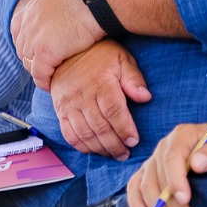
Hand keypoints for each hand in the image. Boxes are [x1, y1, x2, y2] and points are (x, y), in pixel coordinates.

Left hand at [11, 0, 104, 90]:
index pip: (17, 29)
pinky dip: (44, 81)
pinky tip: (52, 85)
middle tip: (44, 66)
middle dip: (31, 58)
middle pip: (22, 48)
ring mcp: (35, 38)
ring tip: (49, 77)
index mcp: (32, 7)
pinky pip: (39, 74)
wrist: (97, 0)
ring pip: (29, 63)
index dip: (25, 40)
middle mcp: (29, 23)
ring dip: (38, 71)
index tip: (35, 48)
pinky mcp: (45, 53)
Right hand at [50, 41, 152, 160]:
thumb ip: (133, 79)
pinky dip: (82, 146)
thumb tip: (146, 97)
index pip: (114, 111)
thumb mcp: (121, 59)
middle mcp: (83, 95)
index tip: (134, 141)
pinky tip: (94, 150)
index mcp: (101, 83)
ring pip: (85, 134)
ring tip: (114, 155)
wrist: (67, 51)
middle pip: (100, 126)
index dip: (124, 128)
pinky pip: (69, 134)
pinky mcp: (60, 111)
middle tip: (126, 153)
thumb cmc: (100, 56)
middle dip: (115, 144)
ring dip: (100, 149)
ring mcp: (69, 105)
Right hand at [126, 114, 206, 206]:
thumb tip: (197, 165)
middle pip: (160, 177)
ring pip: (146, 185)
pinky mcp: (147, 172)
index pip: (172, 158)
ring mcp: (153, 160)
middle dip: (172, 205)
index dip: (176, 180)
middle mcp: (164, 146)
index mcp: (182, 135)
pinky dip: (136, 203)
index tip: (185, 199)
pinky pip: (135, 186)